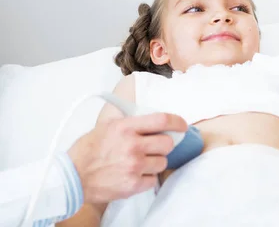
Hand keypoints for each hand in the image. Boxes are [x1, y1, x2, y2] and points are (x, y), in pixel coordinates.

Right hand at [68, 112, 187, 203]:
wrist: (71, 177)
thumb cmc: (87, 151)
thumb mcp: (107, 126)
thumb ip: (130, 122)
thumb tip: (152, 119)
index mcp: (126, 128)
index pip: (162, 120)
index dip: (177, 122)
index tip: (181, 125)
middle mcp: (132, 146)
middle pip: (167, 143)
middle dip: (164, 145)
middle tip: (155, 147)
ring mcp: (134, 166)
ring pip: (162, 162)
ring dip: (155, 162)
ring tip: (140, 162)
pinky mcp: (133, 185)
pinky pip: (153, 179)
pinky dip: (146, 178)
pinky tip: (134, 174)